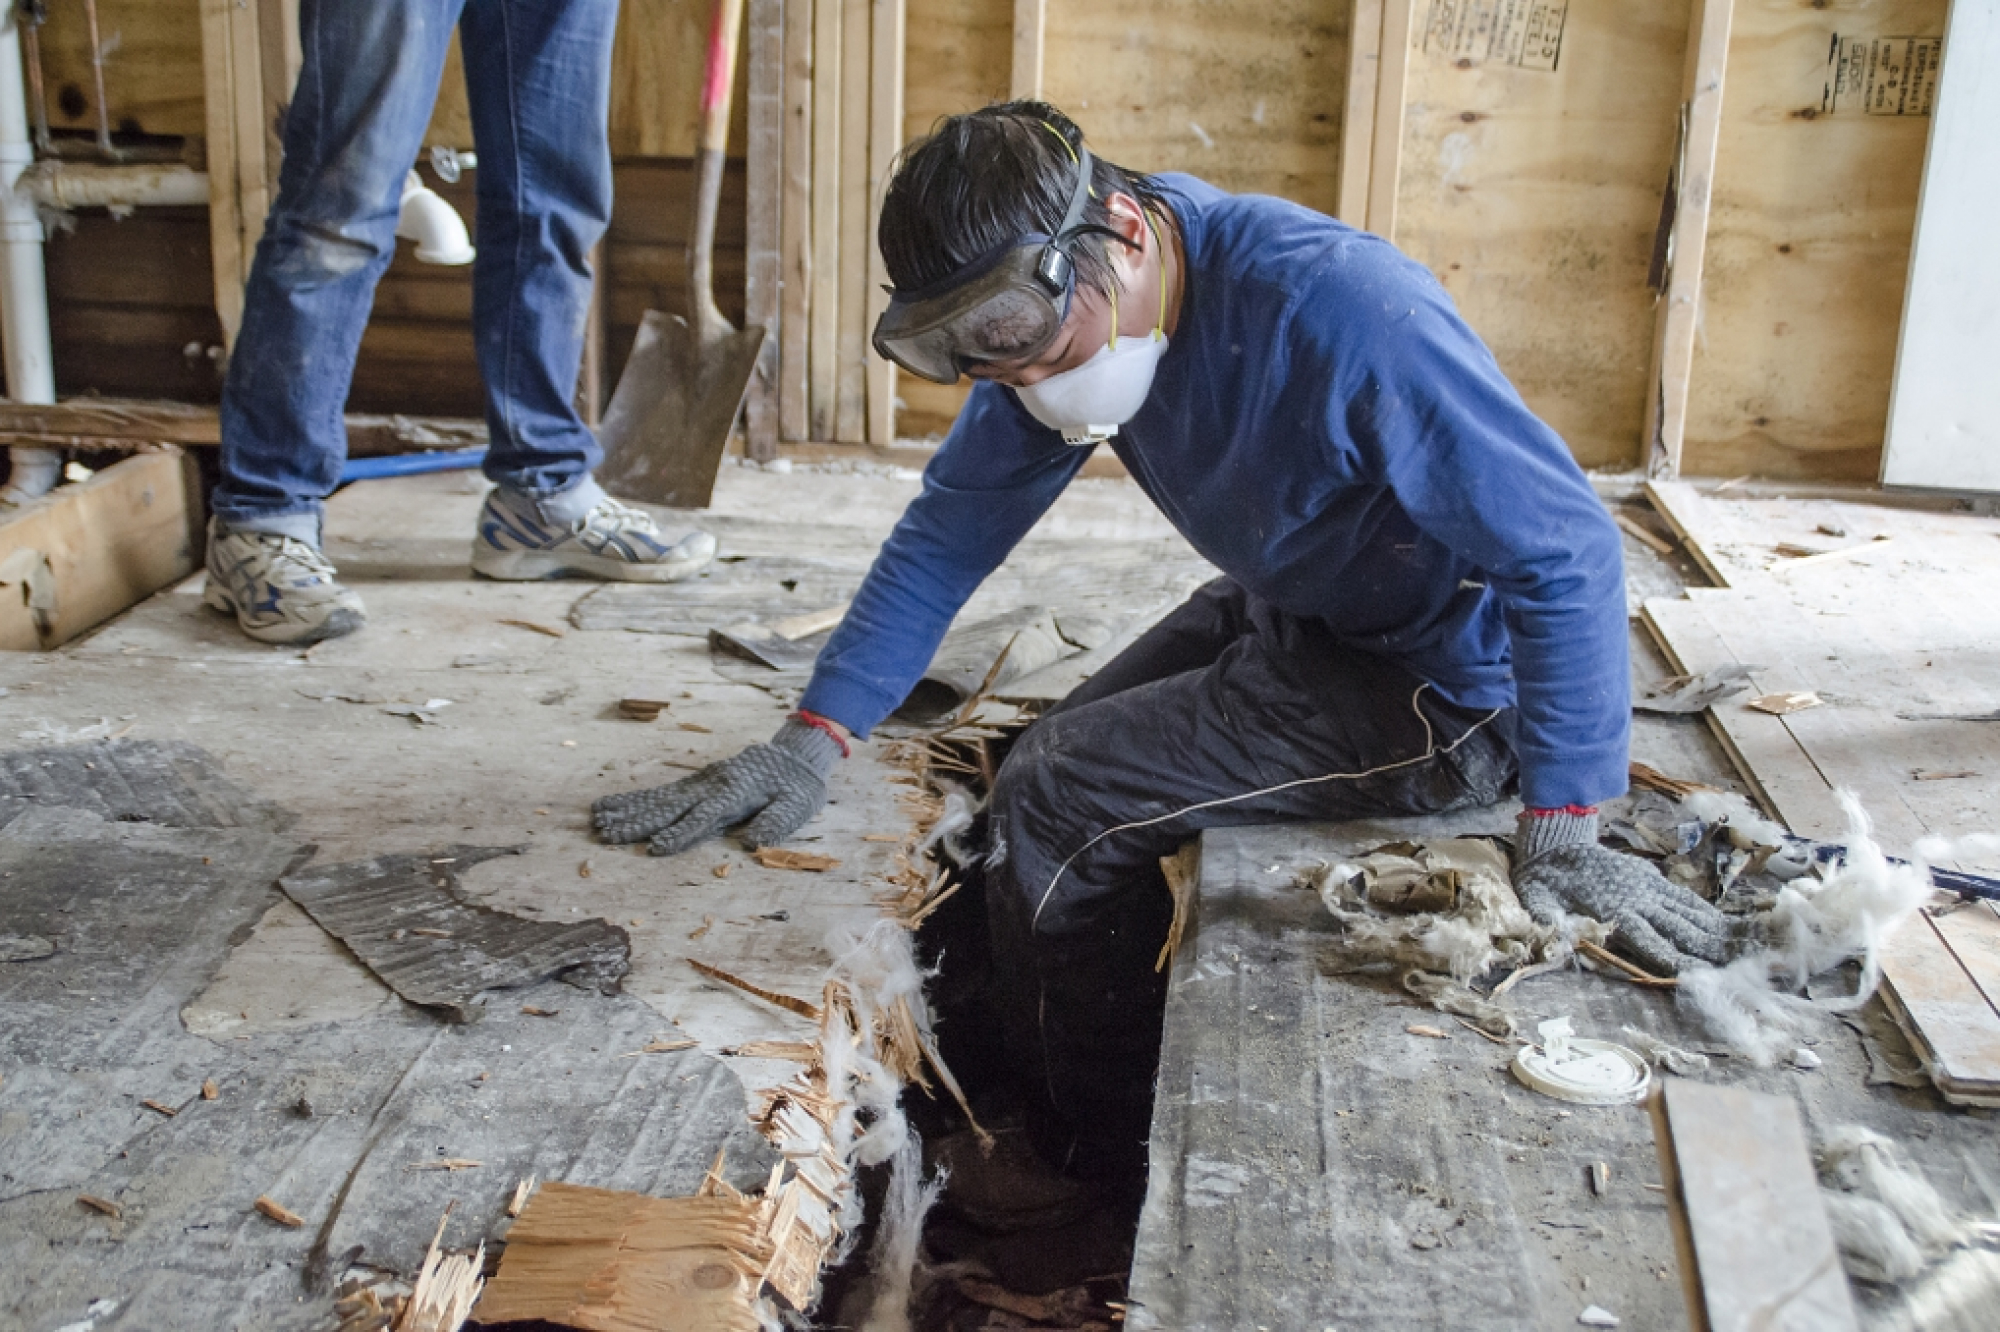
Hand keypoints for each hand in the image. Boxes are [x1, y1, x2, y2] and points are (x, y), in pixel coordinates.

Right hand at [593, 716, 843, 855]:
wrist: (794, 754)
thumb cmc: (797, 787)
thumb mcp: (796, 805)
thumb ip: (775, 822)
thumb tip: (752, 844)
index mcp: (734, 795)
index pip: (703, 818)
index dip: (680, 834)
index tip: (655, 848)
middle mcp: (710, 787)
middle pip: (669, 807)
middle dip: (637, 823)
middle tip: (605, 835)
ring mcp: (699, 784)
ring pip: (658, 798)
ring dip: (626, 809)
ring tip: (595, 819)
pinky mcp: (694, 784)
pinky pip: (661, 793)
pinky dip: (634, 800)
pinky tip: (611, 806)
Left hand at [1513, 809, 1735, 974]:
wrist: (1554, 843)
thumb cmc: (1544, 882)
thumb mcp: (1536, 902)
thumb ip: (1550, 923)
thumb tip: (1558, 943)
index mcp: (1614, 912)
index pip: (1651, 942)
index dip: (1676, 959)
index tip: (1703, 975)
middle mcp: (1638, 900)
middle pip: (1680, 929)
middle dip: (1710, 949)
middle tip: (1743, 967)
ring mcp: (1647, 887)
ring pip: (1688, 913)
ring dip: (1715, 931)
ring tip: (1744, 948)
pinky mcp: (1650, 878)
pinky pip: (1682, 897)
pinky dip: (1704, 911)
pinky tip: (1723, 923)